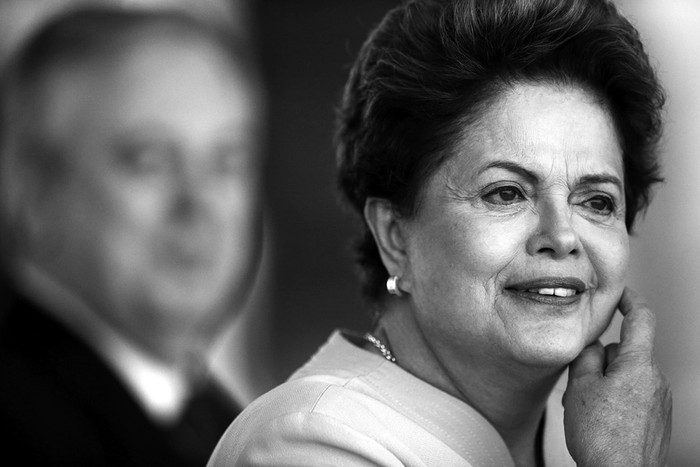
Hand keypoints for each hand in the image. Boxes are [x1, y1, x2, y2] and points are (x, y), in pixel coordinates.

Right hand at [562, 287, 671, 466]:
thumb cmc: (602, 438)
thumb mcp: (580, 387)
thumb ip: (586, 357)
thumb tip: (592, 346)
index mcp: (637, 365)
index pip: (642, 318)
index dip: (630, 300)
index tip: (619, 293)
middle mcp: (654, 379)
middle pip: (624, 352)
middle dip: (600, 360)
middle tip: (578, 380)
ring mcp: (659, 401)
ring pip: (626, 376)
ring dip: (605, 383)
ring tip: (586, 408)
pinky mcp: (657, 419)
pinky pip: (632, 396)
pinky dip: (615, 400)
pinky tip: (599, 420)